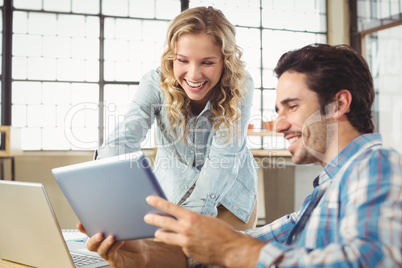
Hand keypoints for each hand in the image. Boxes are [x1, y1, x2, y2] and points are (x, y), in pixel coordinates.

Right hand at [76, 223, 185, 267]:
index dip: (83, 229)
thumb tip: (114, 208)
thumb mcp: (124, 227)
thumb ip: (117, 221)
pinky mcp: (115, 260)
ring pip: (100, 250)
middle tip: (99, 233)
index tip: (80, 224)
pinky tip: (120, 241)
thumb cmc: (133, 238)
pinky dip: (115, 247)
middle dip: (93, 238)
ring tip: (111, 237)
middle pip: (91, 244)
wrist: (144, 251)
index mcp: (103, 236)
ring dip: (104, 243)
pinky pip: (111, 254)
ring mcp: (108, 254)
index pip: (90, 232)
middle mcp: (103, 245)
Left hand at [144, 196, 264, 267]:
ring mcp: (185, 243)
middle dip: (153, 219)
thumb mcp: (207, 219)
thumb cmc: (222, 232)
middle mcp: (186, 229)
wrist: (231, 249)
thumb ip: (193, 219)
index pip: (170, 207)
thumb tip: (184, 219)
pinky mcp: (188, 253)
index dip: (158, 202)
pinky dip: (183, 244)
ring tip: (157, 232)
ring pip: (166, 237)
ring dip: (160, 234)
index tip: (149, 198)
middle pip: (163, 223)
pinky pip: (181, 246)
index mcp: (192, 217)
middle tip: (146, 217)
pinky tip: (192, 244)